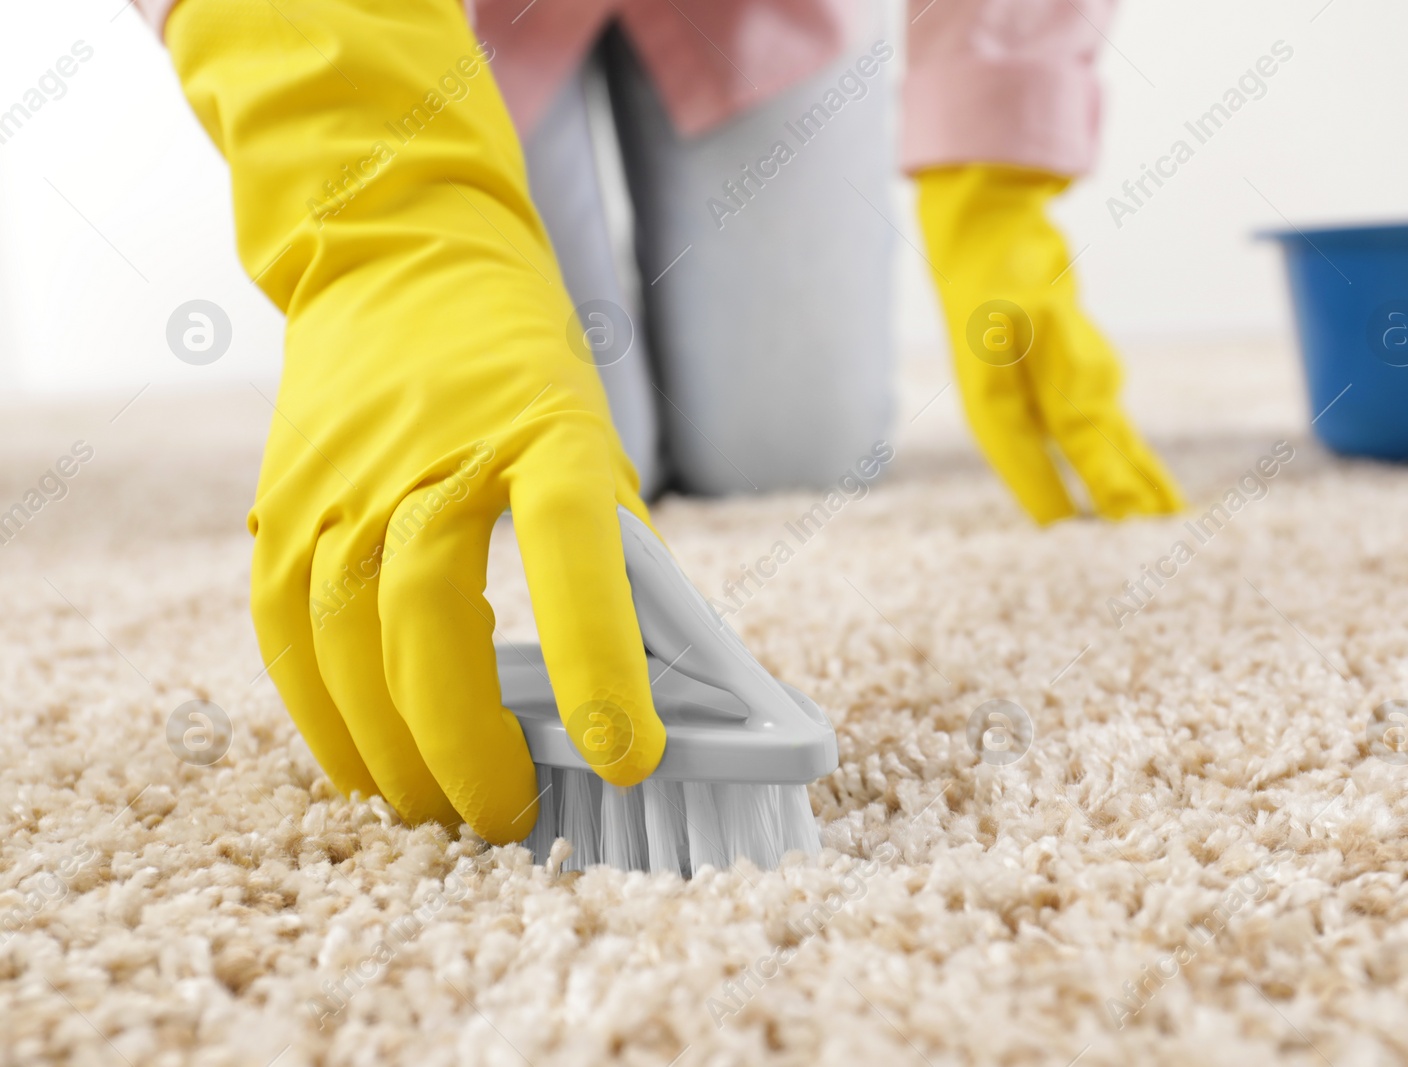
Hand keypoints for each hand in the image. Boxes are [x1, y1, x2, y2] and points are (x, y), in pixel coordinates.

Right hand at [168, 0, 663, 842]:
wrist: (398, 258)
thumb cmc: (522, 371)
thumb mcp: (595, 444)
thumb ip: (617, 558)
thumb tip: (652, 687)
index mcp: (539, 428)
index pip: (568, 549)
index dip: (597, 661)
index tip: (629, 756)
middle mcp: (431, 452)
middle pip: (427, 615)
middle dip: (468, 740)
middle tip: (508, 815)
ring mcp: (340, 476)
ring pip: (345, 635)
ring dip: (392, 746)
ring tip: (439, 810)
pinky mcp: (281, 502)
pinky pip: (285, 629)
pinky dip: (319, 713)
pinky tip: (361, 767)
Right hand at [916, 164, 1183, 523]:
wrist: (991, 234)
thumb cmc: (1002, 274)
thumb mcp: (1039, 322)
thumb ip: (1071, 383)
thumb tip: (1101, 443)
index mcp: (998, 412)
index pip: (1037, 479)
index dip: (1070, 517)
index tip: (1100, 559)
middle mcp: (1025, 418)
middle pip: (1079, 476)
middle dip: (1117, 515)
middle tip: (1155, 559)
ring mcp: (1052, 402)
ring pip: (1103, 458)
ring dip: (1136, 492)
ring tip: (1170, 535)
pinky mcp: (1076, 385)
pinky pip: (1112, 433)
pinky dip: (1137, 460)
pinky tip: (1156, 490)